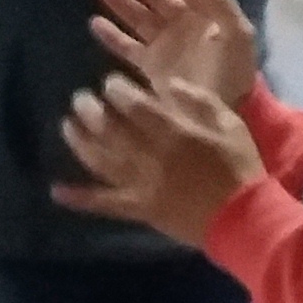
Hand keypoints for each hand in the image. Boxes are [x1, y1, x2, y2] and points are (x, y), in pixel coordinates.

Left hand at [55, 76, 267, 246]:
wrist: (245, 218)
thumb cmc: (239, 167)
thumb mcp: (229, 124)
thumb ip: (198, 100)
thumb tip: (168, 84)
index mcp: (175, 133)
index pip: (136, 107)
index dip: (117, 92)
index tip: (108, 84)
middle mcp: (151, 157)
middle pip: (110, 130)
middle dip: (90, 111)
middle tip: (80, 98)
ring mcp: (141, 185)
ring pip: (101, 160)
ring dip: (79, 142)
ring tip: (67, 125)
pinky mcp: (139, 209)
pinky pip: (105, 203)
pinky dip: (80, 198)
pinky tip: (56, 191)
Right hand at [90, 0, 259, 106]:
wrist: (219, 114)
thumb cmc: (231, 73)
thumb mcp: (237, 35)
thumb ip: (219, 5)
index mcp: (205, 14)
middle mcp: (182, 25)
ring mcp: (164, 46)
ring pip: (138, 16)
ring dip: (121, 2)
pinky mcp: (150, 67)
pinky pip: (127, 46)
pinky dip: (111, 36)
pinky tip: (96, 24)